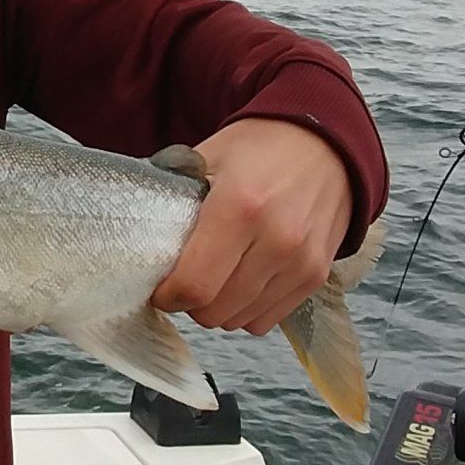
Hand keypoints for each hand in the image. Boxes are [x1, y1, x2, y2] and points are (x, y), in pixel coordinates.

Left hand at [149, 117, 351, 335]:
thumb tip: (138, 233)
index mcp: (238, 208)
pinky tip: (239, 281)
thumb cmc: (257, 148)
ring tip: (212, 277)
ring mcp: (301, 263)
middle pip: (215, 310)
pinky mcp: (316, 276)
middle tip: (182, 279)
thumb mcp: (206, 158)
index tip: (158, 287)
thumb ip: (173, 197)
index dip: (167, 295)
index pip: (195, 285)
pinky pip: (267, 319)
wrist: (325, 143)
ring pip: (240, 321)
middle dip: (189, 302)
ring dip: (218, 308)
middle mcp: (275, 241)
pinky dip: (246, 310)